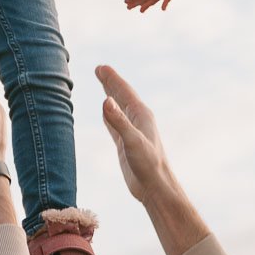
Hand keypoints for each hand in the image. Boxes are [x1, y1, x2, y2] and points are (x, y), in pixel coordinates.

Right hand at [95, 64, 170, 202]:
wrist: (155, 187)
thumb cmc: (148, 165)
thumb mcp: (132, 141)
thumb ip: (118, 121)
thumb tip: (105, 100)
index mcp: (141, 115)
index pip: (124, 91)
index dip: (112, 79)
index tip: (100, 67)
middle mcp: (137, 120)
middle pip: (121, 96)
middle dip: (111, 82)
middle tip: (99, 69)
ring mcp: (132, 132)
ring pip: (118, 108)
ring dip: (110, 95)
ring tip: (103, 84)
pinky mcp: (126, 144)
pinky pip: (115, 124)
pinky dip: (108, 115)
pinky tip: (105, 112)